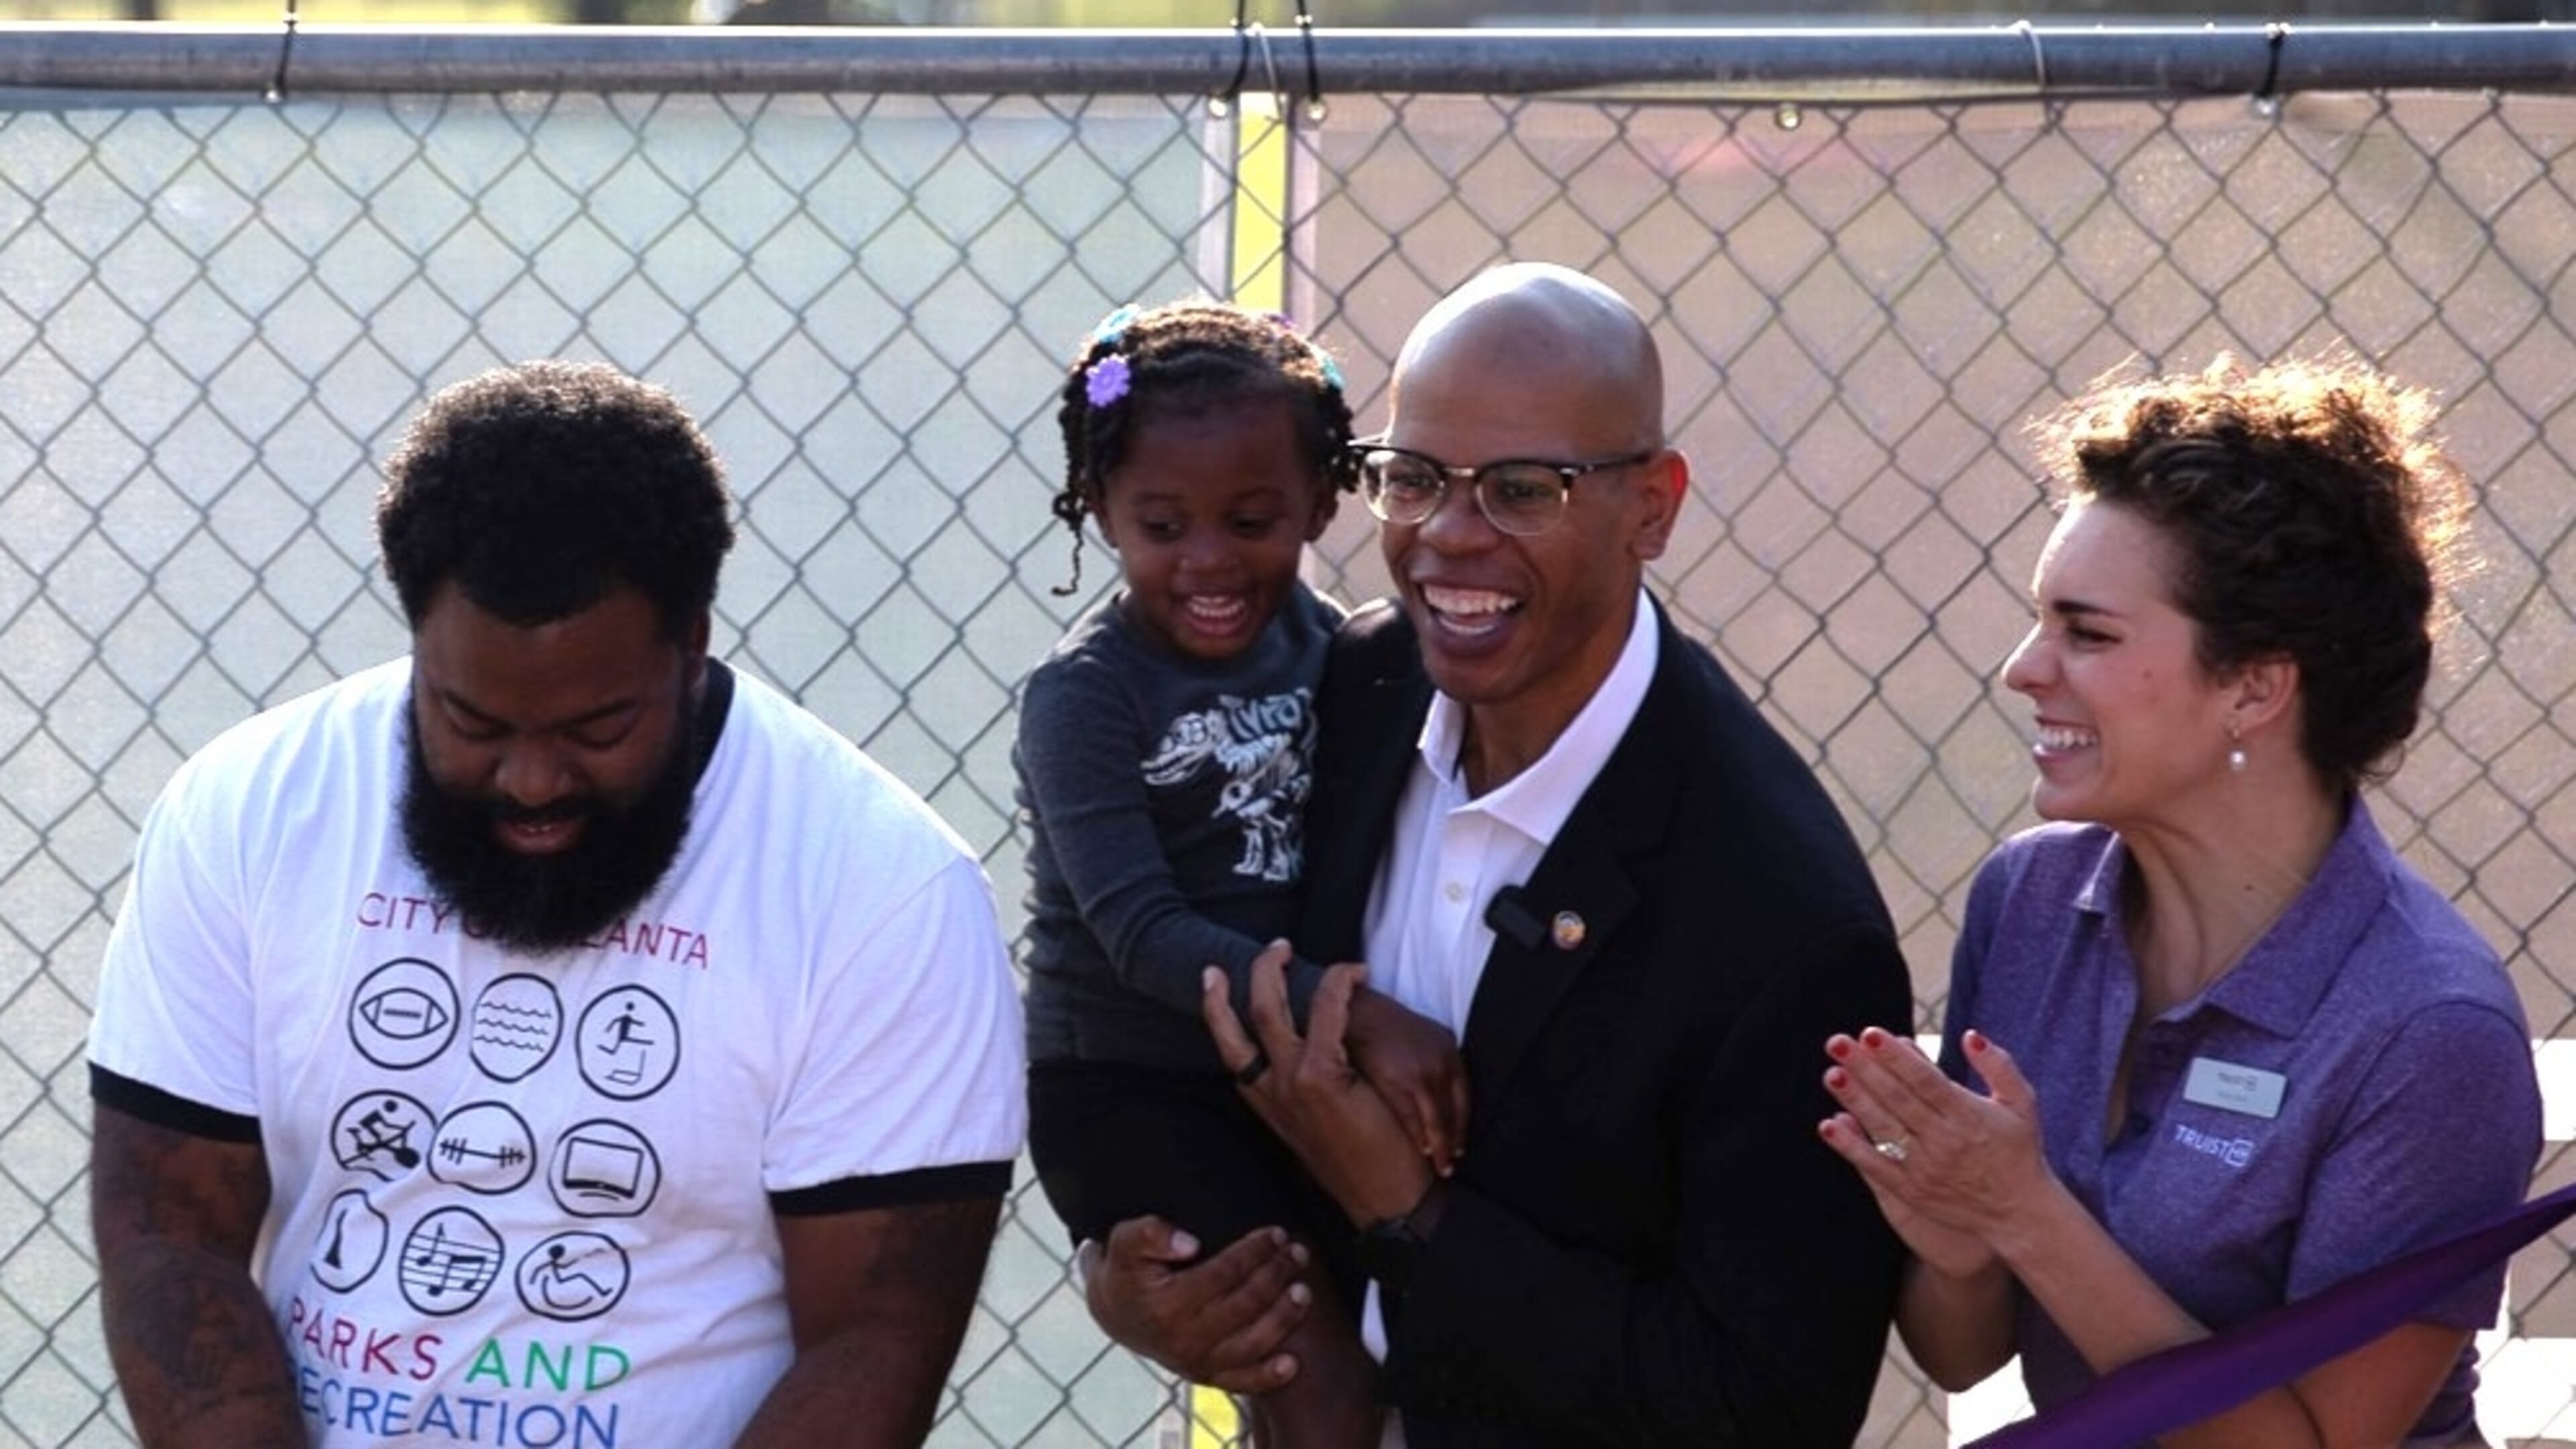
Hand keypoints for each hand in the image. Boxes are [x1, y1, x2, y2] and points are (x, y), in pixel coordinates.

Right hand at [1077, 1216, 1310, 1393]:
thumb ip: (1149, 1233)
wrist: (1114, 1313)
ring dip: (1284, 1317)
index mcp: (1167, 1305)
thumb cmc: (1126, 1271)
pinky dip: (1269, 1376)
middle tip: (1297, 1252)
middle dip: (1277, 1274)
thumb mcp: (1123, 1242)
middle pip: (1246, 1304)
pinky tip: (1293, 1362)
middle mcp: (1184, 1339)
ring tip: (1303, 1290)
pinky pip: (1242, 1382)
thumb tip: (1189, 1242)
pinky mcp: (1204, 1376)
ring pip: (1253, 1343)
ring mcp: (1196, 1362)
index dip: (1255, 1251)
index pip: (1225, 1273)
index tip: (1275, 1233)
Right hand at [1202, 945, 1436, 1225]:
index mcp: (1267, 1105)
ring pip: (1272, 1008)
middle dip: (1252, 976)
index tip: (1213, 979)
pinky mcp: (1323, 1076)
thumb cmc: (1363, 1169)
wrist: (1387, 1203)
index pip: (1231, 1050)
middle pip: (1244, 1019)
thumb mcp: (1317, 1133)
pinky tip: (1354, 973)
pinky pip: (1327, 1011)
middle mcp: (1271, 1091)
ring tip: (1293, 949)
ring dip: (1280, 970)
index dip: (1216, 1010)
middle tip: (1268, 949)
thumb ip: (1302, 1098)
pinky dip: (1339, 984)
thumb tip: (1312, 1063)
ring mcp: (1292, 1082)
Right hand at [1344, 985, 1469, 1174]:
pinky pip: (1412, 1119)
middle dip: (1453, 1142)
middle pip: (1454, 1113)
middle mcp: (1440, 1061)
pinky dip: (1417, 1139)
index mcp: (1447, 1050)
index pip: (1463, 1098)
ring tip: (1438, 1168)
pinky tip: (1418, 1153)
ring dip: (1439, 1148)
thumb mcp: (1418, 1037)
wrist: (1352, 1009)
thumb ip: (1431, 1066)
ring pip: (1437, 1121)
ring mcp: (1421, 1072)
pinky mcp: (1398, 1080)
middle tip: (1450, 1166)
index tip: (1460, 1147)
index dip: (1462, 1126)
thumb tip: (1438, 1099)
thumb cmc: (1379, 1027)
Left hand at [1817, 1027, 2049, 1274]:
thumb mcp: (2021, 1104)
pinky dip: (1850, 1147)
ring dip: (1854, 1100)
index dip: (1896, 1057)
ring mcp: (1925, 1167)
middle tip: (1837, 1043)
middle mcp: (1944, 1140)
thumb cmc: (2019, 1151)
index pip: (1925, 1079)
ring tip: (1832, 1073)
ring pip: (1883, 1127)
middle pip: (1897, 1098)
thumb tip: (1970, 1036)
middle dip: (1865, 1069)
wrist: (2019, 1213)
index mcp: (1968, 1114)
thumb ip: (1998, 1067)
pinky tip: (1828, 1126)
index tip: (1870, 1033)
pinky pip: (1875, 1166)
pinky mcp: (1911, 1190)